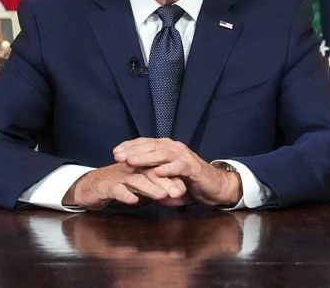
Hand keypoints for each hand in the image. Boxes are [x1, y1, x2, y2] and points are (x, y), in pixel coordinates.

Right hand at [62, 162, 185, 210]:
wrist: (91, 187)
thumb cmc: (119, 188)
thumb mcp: (141, 192)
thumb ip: (158, 194)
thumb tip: (178, 200)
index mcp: (141, 169)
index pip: (159, 171)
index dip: (173, 179)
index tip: (186, 190)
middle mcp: (131, 170)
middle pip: (151, 173)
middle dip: (166, 182)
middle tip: (180, 193)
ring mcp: (119, 177)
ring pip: (136, 180)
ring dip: (150, 188)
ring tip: (162, 196)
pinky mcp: (106, 186)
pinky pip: (117, 189)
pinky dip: (125, 194)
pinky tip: (133, 200)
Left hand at [112, 138, 241, 207]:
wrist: (215, 187)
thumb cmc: (189, 183)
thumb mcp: (166, 179)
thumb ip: (151, 178)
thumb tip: (133, 182)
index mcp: (167, 148)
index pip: (145, 143)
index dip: (130, 146)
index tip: (115, 152)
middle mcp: (175, 148)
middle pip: (150, 146)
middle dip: (133, 151)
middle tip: (118, 156)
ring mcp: (184, 156)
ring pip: (162, 154)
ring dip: (146, 157)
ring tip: (131, 161)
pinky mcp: (194, 168)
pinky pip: (179, 167)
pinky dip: (168, 169)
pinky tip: (158, 172)